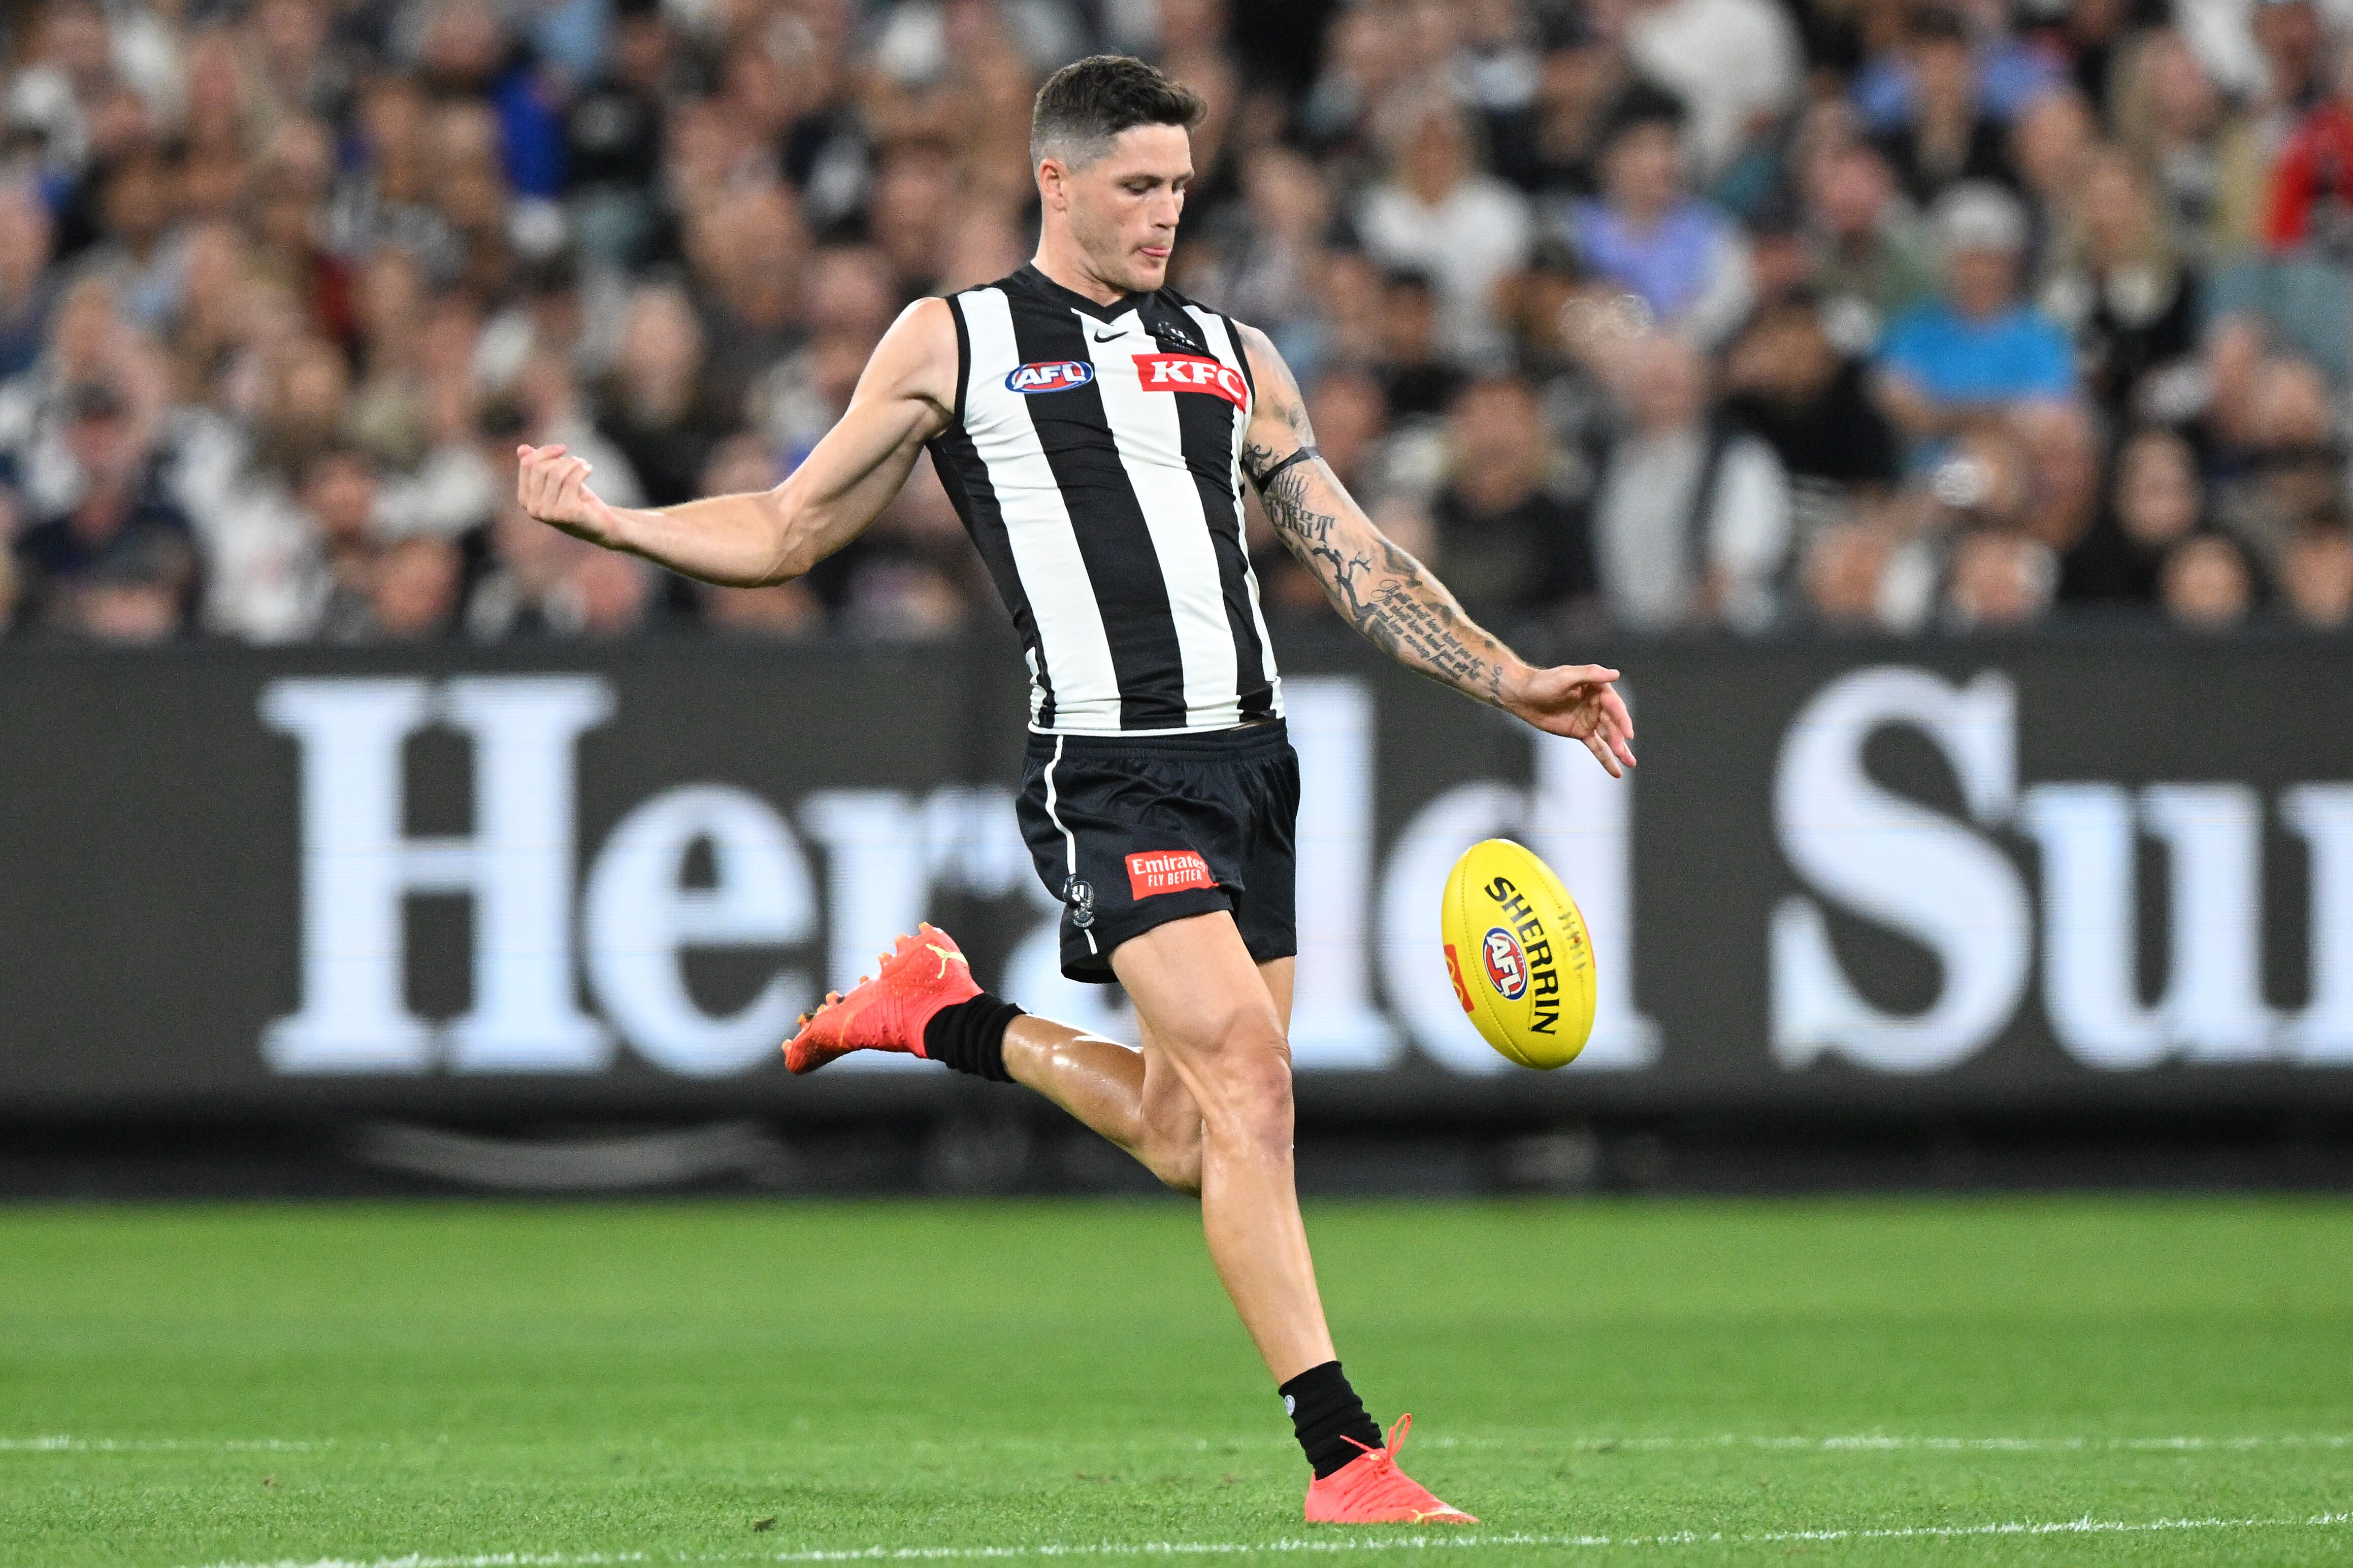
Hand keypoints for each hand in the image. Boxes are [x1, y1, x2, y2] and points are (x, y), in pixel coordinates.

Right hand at [516, 443, 625, 547]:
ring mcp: (548, 513)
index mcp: (525, 499)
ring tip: (584, 465)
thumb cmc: (577, 499)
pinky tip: (589, 469)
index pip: (527, 465)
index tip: (562, 448)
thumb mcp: (556, 481)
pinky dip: (582, 470)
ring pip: (556, 473)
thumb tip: (522, 448)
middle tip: (578, 461)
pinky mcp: (565, 513)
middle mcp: (533, 508)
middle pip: (541, 468)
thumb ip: (538, 466)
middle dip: (561, 459)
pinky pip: (571, 481)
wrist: (600, 524)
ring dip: (574, 463)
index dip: (545, 451)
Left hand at [1499, 662, 1636, 777]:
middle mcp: (1597, 704)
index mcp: (1598, 688)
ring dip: (1619, 749)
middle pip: (1612, 723)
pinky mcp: (1580, 732)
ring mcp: (1590, 719)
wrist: (1523, 696)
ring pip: (1608, 736)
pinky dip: (1606, 759)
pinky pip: (1597, 747)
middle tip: (1622, 751)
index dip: (1622, 719)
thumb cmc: (1543, 682)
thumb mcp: (1566, 676)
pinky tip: (1616, 772)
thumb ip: (1591, 674)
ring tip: (1630, 763)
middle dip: (1618, 737)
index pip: (1614, 705)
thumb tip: (1616, 674)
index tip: (1628, 733)